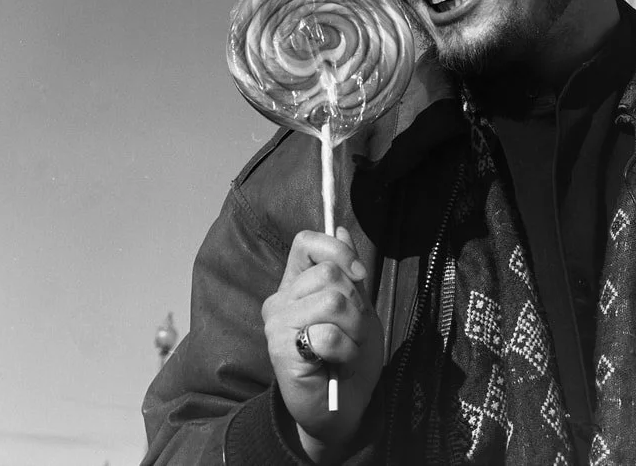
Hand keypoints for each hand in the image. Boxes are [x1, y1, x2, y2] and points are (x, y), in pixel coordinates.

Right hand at [262, 227, 383, 460]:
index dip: (337, 250)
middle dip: (356, 304)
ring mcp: (276, 323)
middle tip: (353, 331)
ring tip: (347, 349)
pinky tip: (336, 364)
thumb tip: (341, 227)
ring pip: (333, 301)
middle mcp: (281, 298)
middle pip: (329, 273)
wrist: (342, 408)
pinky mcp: (279, 349)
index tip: (359, 275)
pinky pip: (327, 334)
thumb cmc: (349, 357)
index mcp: (297, 283)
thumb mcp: (357, 307)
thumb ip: (347, 271)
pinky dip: (346, 351)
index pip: (307, 242)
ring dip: (354, 329)